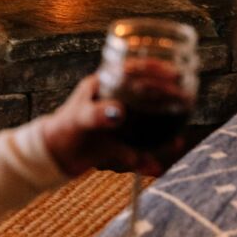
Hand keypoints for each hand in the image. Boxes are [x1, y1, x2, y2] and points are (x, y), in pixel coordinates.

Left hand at [42, 74, 167, 177]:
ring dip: (162, 135)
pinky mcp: (116, 144)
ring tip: (176, 144)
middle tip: (185, 104)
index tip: (174, 73)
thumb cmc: (61, 128)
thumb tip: (119, 113)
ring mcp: (117, 123)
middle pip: (148, 96)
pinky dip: (145, 160)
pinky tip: (153, 168)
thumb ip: (97, 115)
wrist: (51, 157)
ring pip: (146, 125)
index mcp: (105, 85)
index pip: (134, 69)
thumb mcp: (78, 118)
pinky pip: (135, 151)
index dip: (155, 68)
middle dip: (167, 102)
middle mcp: (115, 101)